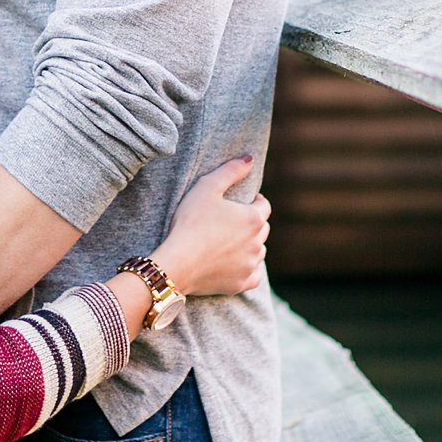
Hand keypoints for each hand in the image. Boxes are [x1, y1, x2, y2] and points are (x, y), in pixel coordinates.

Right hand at [154, 156, 269, 297]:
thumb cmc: (190, 222)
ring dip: (250, 245)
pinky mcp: (241, 283)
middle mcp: (258, 243)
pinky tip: (237, 265)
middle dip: (252, 223)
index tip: (242, 201)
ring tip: (231, 242)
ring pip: (259, 252)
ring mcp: (250, 264)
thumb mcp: (207, 187)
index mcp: (253, 218)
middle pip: (262, 229)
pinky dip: (248, 269)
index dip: (254, 201)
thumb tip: (249, 158)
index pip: (263, 206)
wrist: (177, 263)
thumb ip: (231, 170)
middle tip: (232, 221)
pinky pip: (254, 276)